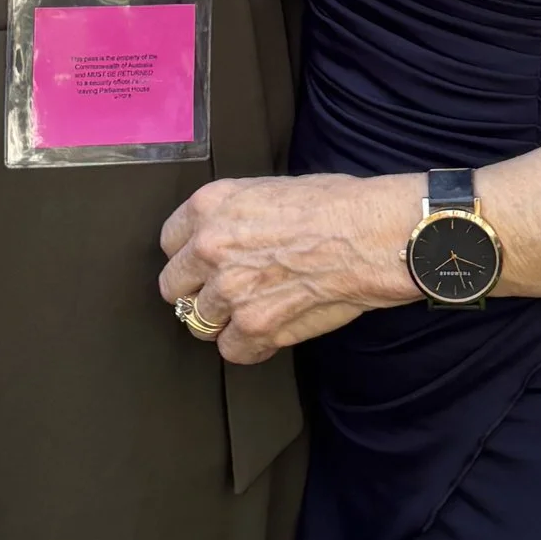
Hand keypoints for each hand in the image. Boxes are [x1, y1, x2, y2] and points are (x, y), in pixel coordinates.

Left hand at [158, 172, 419, 363]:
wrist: (371, 234)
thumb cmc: (335, 205)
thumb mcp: (268, 188)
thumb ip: (233, 214)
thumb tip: (224, 235)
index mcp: (209, 207)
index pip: (169, 243)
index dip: (190, 257)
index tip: (204, 265)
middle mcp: (209, 248)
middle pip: (175, 287)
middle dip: (199, 292)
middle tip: (227, 293)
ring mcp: (229, 290)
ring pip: (200, 323)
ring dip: (225, 322)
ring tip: (255, 311)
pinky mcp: (254, 326)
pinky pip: (232, 350)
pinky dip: (250, 347)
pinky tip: (269, 333)